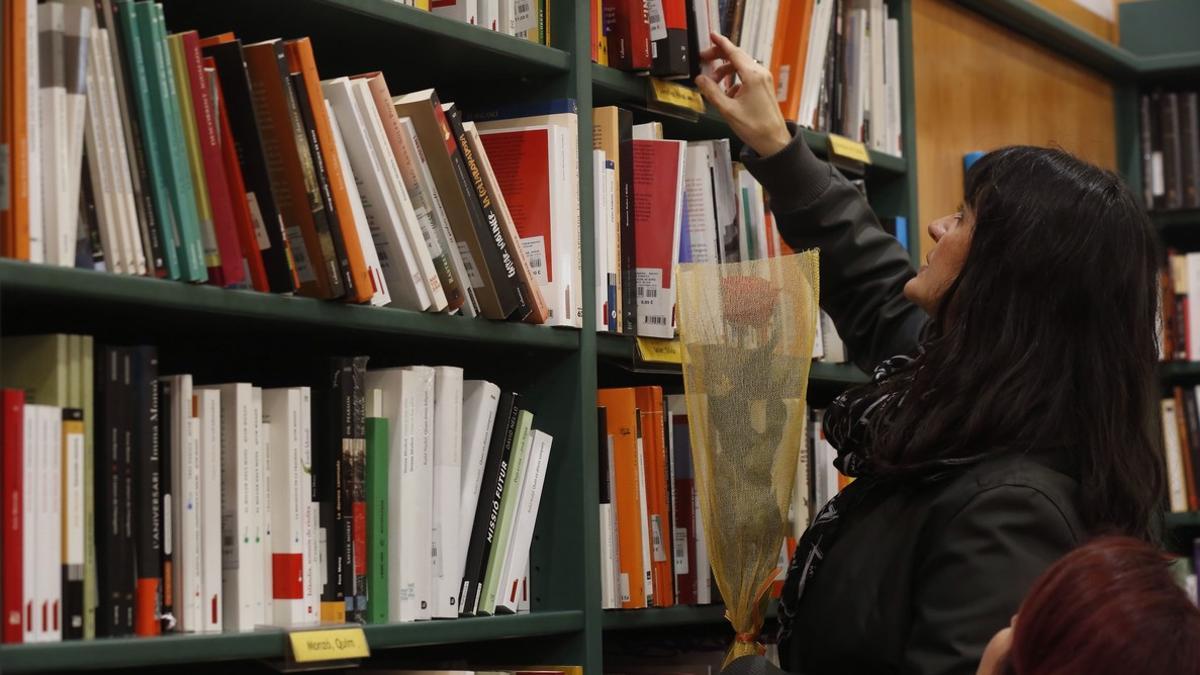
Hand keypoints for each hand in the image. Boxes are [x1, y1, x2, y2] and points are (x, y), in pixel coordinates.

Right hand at [695, 33, 791, 157]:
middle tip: (704, 59)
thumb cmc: (755, 127)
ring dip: (725, 70)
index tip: (712, 36)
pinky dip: (734, 80)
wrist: (774, 141)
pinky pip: (746, 76)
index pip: (733, 52)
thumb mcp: (727, 110)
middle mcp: (760, 74)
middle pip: (737, 56)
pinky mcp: (764, 87)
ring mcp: (763, 80)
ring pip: (741, 66)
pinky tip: (727, 93)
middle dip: (719, 56)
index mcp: (752, 76)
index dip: (721, 43)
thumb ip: (712, 92)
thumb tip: (700, 79)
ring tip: (713, 82)